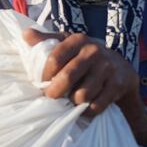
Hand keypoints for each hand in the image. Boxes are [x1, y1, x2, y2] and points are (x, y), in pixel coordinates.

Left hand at [23, 28, 146, 140]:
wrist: (121, 69)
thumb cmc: (85, 58)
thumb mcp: (68, 45)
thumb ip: (46, 40)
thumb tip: (26, 35)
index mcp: (78, 40)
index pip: (54, 58)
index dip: (44, 75)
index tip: (41, 83)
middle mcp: (94, 51)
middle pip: (67, 78)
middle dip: (55, 92)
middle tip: (52, 97)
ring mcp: (107, 68)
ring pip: (82, 95)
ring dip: (73, 102)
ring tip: (72, 99)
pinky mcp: (117, 85)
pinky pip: (96, 106)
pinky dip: (87, 111)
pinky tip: (85, 107)